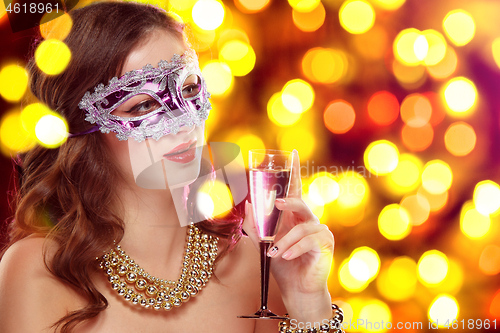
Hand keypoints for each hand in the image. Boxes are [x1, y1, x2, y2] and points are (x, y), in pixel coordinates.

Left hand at [243, 150, 333, 320]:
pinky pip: (310, 240)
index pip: (294, 189)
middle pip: (300, 202)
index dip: (294, 171)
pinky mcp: (326, 243)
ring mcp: (319, 230)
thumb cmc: (282, 264)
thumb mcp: (263, 244)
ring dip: (285, 240)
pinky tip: (286, 256)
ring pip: (302, 226)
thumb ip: (255, 225)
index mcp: (293, 216)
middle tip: (277, 203)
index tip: (292, 153)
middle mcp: (308, 219)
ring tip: (274, 253)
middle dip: (289, 202)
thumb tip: (248, 204)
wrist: (296, 288)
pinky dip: (295, 248)